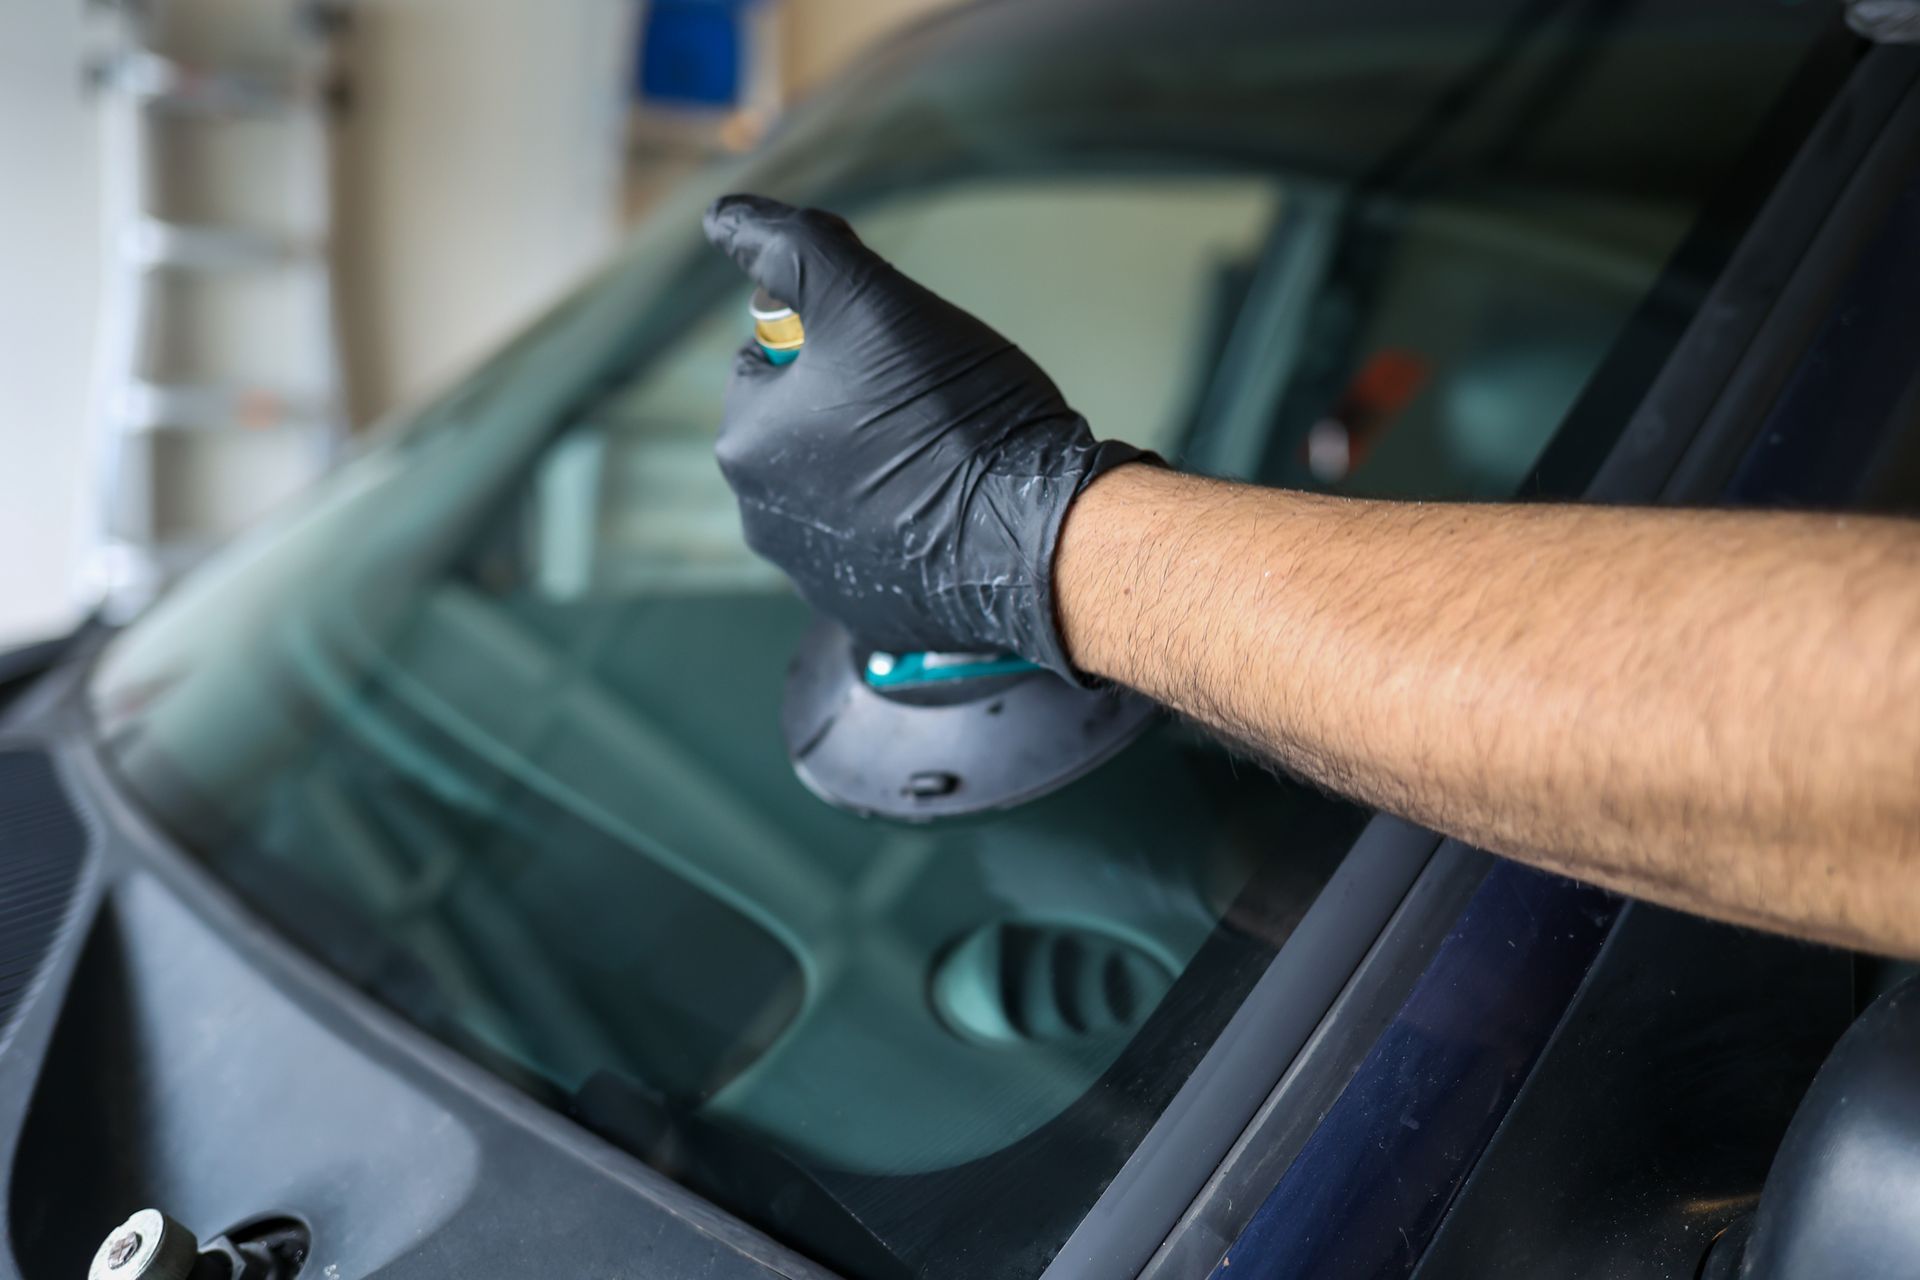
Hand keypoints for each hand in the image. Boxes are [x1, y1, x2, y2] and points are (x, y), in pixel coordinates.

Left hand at [701, 194, 1150, 678]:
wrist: (1038, 538)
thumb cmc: (954, 413)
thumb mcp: (869, 298)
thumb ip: (790, 247)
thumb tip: (725, 216)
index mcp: (745, 445)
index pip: (769, 360)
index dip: (836, 340)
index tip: (895, 352)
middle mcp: (764, 522)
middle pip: (805, 429)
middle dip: (855, 408)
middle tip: (930, 403)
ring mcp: (818, 578)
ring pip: (844, 489)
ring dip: (884, 467)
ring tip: (952, 458)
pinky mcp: (874, 613)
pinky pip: (883, 550)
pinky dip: (913, 528)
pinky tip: (960, 513)